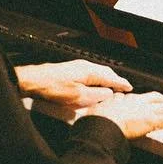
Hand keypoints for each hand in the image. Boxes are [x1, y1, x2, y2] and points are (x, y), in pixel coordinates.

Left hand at [16, 59, 130, 110]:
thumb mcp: (78, 97)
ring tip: (110, 88)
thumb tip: (108, 95)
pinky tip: (93, 86)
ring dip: (105, 80)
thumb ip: (96, 96)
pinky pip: (89, 74)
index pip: (111, 77)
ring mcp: (76, 67)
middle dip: (115, 80)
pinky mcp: (70, 71)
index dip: (121, 83)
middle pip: (105, 72)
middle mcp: (84, 66)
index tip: (129, 87)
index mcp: (89, 71)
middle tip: (122, 87)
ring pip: (97, 73)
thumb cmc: (52, 87)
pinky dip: (96, 80)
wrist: (33, 81)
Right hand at [88, 90, 162, 139]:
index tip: (153, 102)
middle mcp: (138, 102)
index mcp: (126, 99)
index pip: (142, 97)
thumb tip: (109, 101)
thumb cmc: (98, 120)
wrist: (102, 124)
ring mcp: (146, 110)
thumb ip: (109, 104)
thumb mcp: (101, 108)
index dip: (150, 99)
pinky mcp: (151, 120)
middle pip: (157, 99)